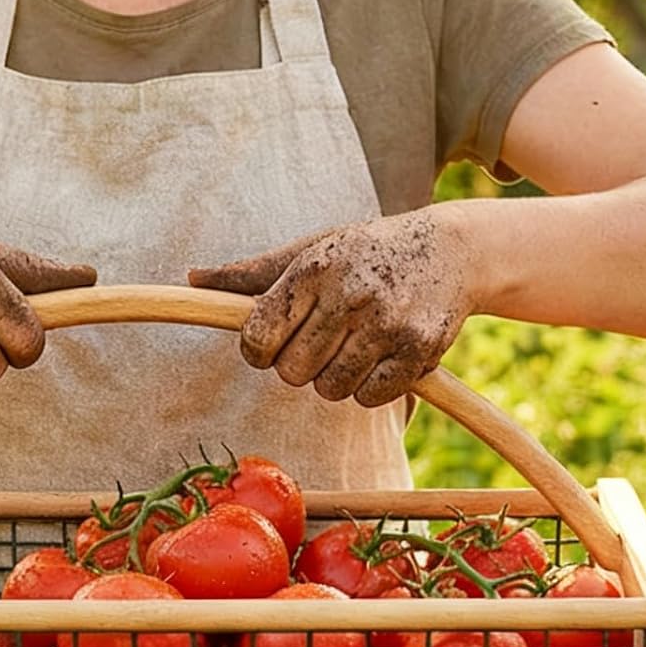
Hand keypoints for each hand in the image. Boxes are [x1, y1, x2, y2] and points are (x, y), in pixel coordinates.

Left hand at [187, 211, 473, 407]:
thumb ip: (250, 274)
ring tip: (352, 347)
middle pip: (292, 372)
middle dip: (298, 366)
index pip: (258, 338)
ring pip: (330, 390)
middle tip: (319, 343)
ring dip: (334, 379)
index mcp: (313, 270)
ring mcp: (387, 324)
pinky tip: (379, 358)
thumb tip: (191, 278)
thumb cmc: (365, 252)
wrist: (454, 249)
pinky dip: (369, 388)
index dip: (258, 352)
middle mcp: (349, 295)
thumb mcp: (309, 250)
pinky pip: (370, 397)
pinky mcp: (419, 350)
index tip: (271, 345)